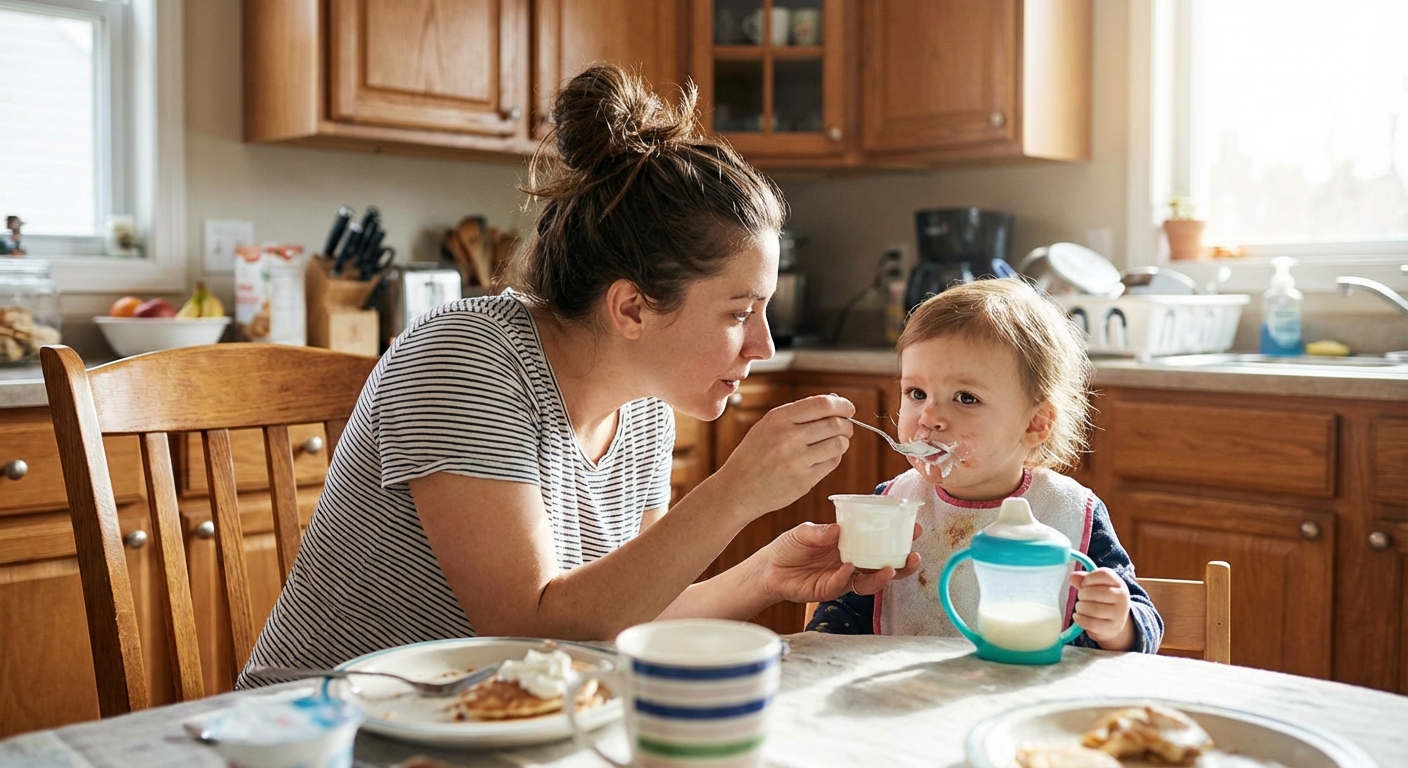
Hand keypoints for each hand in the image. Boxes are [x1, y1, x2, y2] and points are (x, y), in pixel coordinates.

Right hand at [712, 394, 855, 518]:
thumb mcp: (767, 426)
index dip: (842, 405)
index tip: (848, 409)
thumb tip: (833, 405)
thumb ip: (796, 415)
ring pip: (839, 444)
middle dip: (846, 425)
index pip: (822, 404)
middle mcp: (788, 437)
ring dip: (842, 442)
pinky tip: (821, 459)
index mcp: (778, 418)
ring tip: (833, 444)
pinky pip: (832, 463)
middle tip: (845, 429)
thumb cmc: (754, 456)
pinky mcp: (804, 480)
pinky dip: (832, 459)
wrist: (738, 488)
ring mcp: (797, 460)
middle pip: (836, 424)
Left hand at [756, 522, 921, 603]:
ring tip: (891, 569)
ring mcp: (843, 577)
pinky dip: (848, 576)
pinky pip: (844, 585)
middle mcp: (852, 561)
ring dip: (883, 576)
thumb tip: (837, 529)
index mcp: (851, 543)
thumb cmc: (789, 546)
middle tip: (914, 557)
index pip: (880, 540)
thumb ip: (819, 531)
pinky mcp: (830, 590)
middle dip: (902, 563)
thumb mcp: (803, 532)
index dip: (898, 536)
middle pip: (884, 565)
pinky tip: (849, 568)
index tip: (915, 528)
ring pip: (870, 581)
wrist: (769, 569)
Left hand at [1069, 567, 1134, 650]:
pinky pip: (1091, 623)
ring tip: (1080, 607)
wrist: (1114, 623)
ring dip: (1080, 608)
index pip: (1103, 574)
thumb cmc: (1102, 600)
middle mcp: (1122, 597)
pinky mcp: (1111, 627)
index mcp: (1118, 583)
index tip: (1084, 584)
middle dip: (1082, 594)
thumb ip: (1084, 580)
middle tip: (1081, 598)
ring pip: (1092, 609)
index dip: (1088, 578)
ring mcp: (1118, 614)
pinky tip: (1078, 617)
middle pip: (1096, 592)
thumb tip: (1072, 577)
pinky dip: (1080, 619)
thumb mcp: (1096, 586)